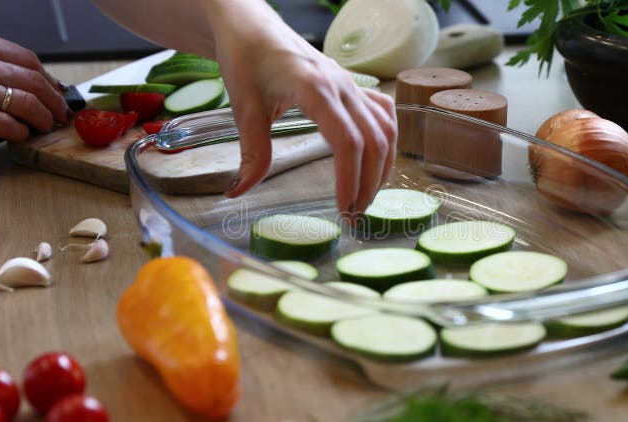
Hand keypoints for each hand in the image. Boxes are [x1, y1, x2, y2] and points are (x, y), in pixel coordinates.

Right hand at [0, 30, 68, 141]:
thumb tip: (36, 82)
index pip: (30, 60)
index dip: (50, 80)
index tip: (59, 93)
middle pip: (34, 83)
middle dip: (54, 103)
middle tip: (60, 116)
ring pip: (25, 103)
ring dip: (42, 118)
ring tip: (44, 127)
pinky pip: (4, 123)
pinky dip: (19, 131)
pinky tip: (22, 134)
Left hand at [213, 2, 396, 214]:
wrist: (252, 26)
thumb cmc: (246, 58)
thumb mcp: (243, 107)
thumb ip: (251, 151)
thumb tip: (240, 192)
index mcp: (315, 89)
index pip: (348, 141)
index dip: (351, 179)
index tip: (343, 209)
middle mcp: (342, 86)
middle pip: (374, 140)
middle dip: (369, 183)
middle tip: (354, 216)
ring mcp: (351, 85)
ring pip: (385, 128)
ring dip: (382, 166)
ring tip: (366, 196)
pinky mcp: (352, 86)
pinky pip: (383, 113)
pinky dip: (386, 141)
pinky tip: (377, 162)